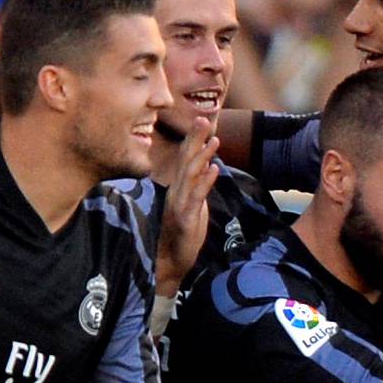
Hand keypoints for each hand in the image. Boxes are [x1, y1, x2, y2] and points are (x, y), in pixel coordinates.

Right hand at [156, 116, 219, 295]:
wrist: (168, 264)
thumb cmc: (180, 236)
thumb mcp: (192, 207)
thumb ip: (198, 187)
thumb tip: (207, 166)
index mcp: (177, 190)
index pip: (184, 160)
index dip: (192, 140)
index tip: (201, 120)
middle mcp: (175, 193)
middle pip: (185, 162)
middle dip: (195, 140)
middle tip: (204, 119)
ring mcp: (178, 205)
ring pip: (190, 176)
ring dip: (202, 156)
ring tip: (214, 140)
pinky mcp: (184, 219)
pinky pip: (195, 197)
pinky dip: (204, 182)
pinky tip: (213, 170)